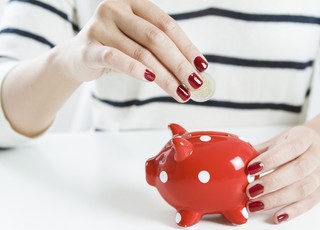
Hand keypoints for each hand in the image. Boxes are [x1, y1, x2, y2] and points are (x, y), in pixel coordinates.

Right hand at [58, 0, 206, 101]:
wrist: (77, 57)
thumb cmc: (116, 49)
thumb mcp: (139, 43)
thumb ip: (161, 51)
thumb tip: (194, 72)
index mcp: (134, 3)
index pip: (166, 25)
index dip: (187, 46)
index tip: (202, 66)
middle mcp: (116, 8)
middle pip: (155, 38)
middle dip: (179, 64)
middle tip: (195, 83)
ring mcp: (100, 26)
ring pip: (140, 53)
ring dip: (164, 76)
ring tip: (181, 92)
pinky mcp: (88, 47)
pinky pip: (115, 58)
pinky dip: (135, 69)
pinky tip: (151, 80)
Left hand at [246, 126, 319, 223]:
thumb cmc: (294, 145)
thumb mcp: (277, 141)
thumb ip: (259, 151)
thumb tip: (235, 162)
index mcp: (306, 137)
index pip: (291, 147)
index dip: (271, 159)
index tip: (251, 169)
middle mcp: (318, 154)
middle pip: (298, 170)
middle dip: (272, 183)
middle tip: (250, 191)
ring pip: (304, 189)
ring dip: (277, 199)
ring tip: (256, 205)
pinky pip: (310, 203)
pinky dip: (292, 211)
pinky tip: (277, 216)